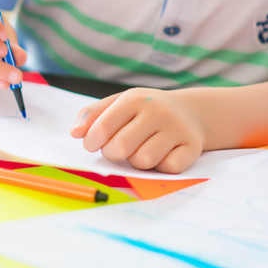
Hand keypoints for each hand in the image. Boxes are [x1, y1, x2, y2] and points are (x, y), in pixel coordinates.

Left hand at [70, 88, 204, 173]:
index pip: (103, 128)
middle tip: (117, 148)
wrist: (191, 111)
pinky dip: (160, 167)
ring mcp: (177, 129)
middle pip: (121, 148)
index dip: (92, 141)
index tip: (93, 144)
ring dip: (136, 162)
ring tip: (139, 150)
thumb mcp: (119, 103)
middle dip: (112, 153)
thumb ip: (92, 115)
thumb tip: (75, 133)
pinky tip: (161, 155)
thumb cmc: (145, 110)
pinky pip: (168, 168)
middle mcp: (158, 111)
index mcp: (135, 99)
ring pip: (144, 161)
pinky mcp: (192, 147)